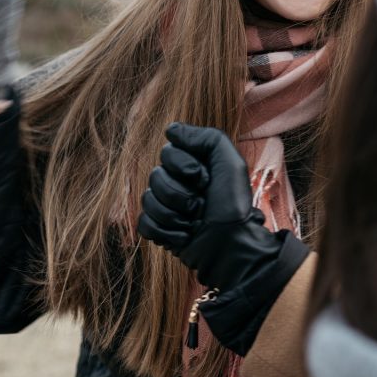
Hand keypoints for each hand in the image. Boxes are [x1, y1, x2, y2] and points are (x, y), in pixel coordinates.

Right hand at [138, 122, 284, 290]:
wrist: (232, 246)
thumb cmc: (233, 204)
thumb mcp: (230, 162)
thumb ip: (206, 137)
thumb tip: (171, 130)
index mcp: (192, 165)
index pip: (167, 152)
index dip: (185, 167)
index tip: (206, 180)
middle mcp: (177, 183)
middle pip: (155, 176)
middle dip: (180, 194)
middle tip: (201, 205)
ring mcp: (167, 207)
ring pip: (147, 200)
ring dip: (174, 214)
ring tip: (194, 222)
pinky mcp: (160, 230)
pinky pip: (143, 223)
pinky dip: (165, 231)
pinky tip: (184, 235)